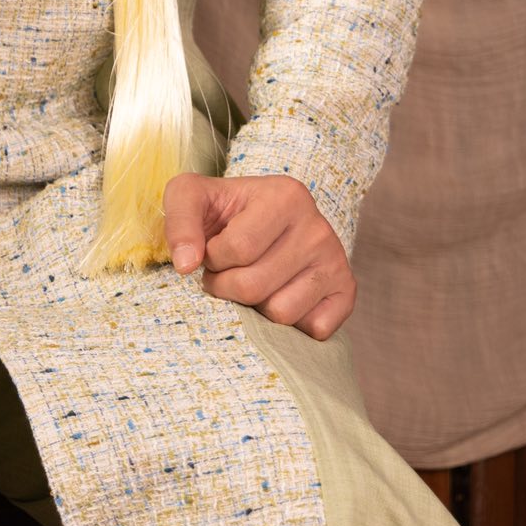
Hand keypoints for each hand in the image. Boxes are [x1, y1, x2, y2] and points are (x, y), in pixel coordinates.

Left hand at [161, 173, 356, 340]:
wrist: (262, 218)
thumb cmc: (223, 211)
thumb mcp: (190, 196)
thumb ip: (180, 222)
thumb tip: (186, 265)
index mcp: (286, 195)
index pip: (237, 249)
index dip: (213, 259)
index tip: (213, 249)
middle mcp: (318, 227)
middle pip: (255, 286)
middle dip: (227, 287)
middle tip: (226, 272)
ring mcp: (336, 260)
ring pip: (281, 314)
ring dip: (254, 307)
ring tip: (251, 280)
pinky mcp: (346, 291)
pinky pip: (313, 330)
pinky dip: (290, 325)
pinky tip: (279, 294)